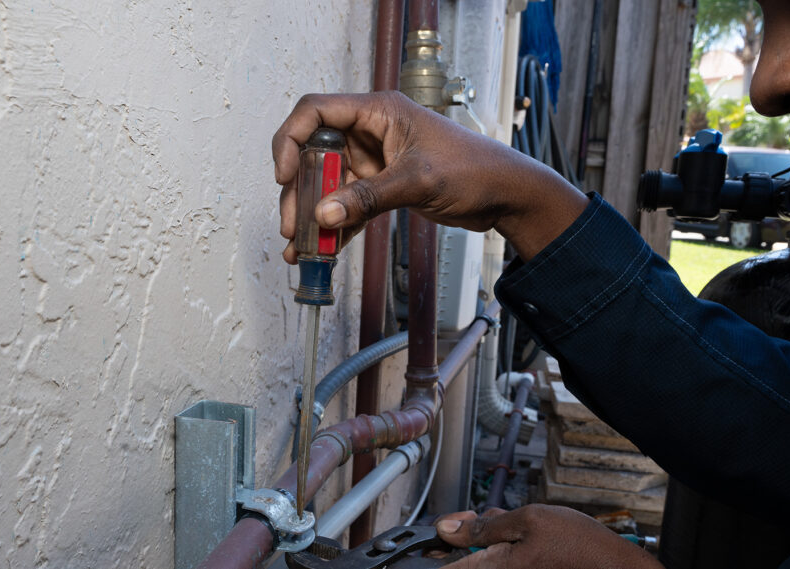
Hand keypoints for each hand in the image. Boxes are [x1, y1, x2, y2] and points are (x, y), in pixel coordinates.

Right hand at [272, 92, 587, 263]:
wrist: (506, 195)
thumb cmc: (475, 169)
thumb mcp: (417, 181)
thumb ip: (368, 197)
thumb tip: (324, 213)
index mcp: (378, 112)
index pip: (316, 112)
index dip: (291, 140)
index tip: (284, 175)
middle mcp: (371, 132)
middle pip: (315, 154)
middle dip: (298, 190)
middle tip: (292, 224)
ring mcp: (375, 160)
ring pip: (328, 184)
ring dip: (312, 214)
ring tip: (302, 245)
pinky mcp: (382, 186)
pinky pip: (348, 205)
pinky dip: (335, 226)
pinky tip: (322, 250)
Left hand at [434, 505, 662, 568]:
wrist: (612, 565)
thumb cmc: (577, 545)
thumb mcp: (528, 520)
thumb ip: (484, 526)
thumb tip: (445, 530)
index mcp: (494, 568)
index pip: (445, 566)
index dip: (434, 546)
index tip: (437, 530)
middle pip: (461, 557)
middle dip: (465, 531)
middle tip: (481, 516)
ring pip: (482, 554)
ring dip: (487, 535)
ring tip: (511, 522)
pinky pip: (500, 558)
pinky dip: (504, 543)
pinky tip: (520, 533)